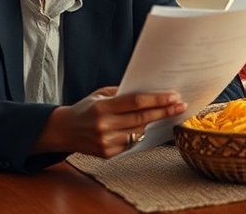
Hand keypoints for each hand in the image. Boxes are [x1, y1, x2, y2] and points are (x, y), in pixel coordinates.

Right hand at [33, 86, 185, 157]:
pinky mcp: (108, 154)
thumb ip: (122, 93)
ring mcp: (106, 142)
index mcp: (102, 107)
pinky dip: (140, 134)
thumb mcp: (100, 95)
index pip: (136, 102)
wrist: (64, 131)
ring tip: (169, 114)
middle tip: (180, 106)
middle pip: (142, 118)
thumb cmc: (86, 109)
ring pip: (139, 131)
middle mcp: (104, 126)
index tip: (173, 96)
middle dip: (164, 111)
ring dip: (155, 123)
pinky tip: (148, 127)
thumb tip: (149, 91)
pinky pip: (131, 143)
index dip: (157, 100)